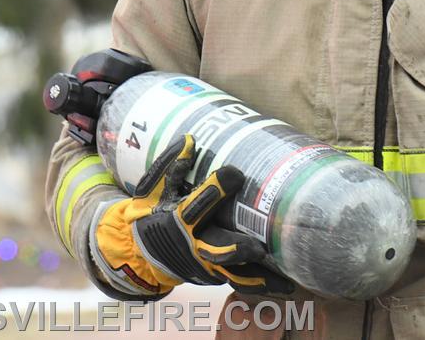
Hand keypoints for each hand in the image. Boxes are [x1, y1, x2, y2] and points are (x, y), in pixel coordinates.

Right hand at [91, 134, 292, 296]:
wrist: (138, 254)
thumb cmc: (149, 214)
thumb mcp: (153, 189)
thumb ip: (171, 165)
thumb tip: (190, 139)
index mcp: (176, 220)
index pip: (197, 204)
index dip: (216, 189)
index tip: (235, 173)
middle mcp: (192, 245)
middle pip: (218, 249)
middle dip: (239, 248)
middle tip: (260, 247)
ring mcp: (204, 264)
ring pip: (234, 272)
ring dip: (259, 277)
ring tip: (286, 281)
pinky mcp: (212, 276)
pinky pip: (238, 280)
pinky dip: (259, 284)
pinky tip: (284, 285)